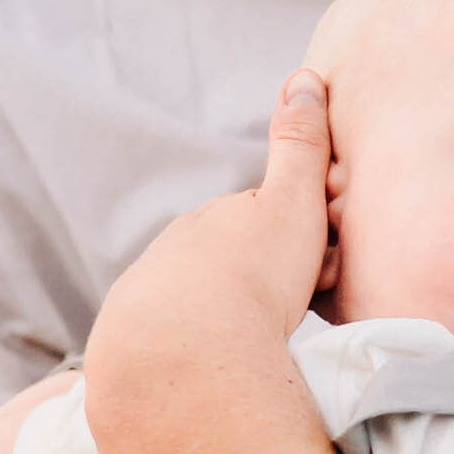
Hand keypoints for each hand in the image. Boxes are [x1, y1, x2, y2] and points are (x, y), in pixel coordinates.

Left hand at [86, 67, 333, 396]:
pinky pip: (175, 350)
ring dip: (228, 324)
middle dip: (260, 286)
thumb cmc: (254, 278)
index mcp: (212, 221)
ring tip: (256, 354)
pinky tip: (217, 377)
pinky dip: (197, 358)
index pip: (257, 226)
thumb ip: (301, 147)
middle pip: (226, 267)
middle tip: (294, 318)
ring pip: (198, 308)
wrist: (187, 355)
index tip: (321, 275)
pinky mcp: (133, 352)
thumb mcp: (293, 205)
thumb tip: (304, 77)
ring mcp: (148, 303)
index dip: (296, 246)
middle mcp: (173, 254)